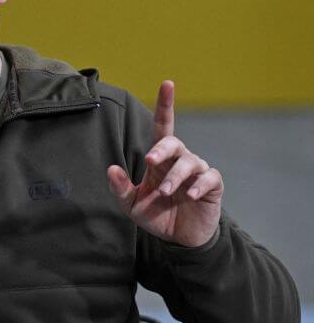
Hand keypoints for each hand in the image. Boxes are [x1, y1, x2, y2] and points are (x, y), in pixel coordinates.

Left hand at [106, 81, 222, 246]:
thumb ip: (120, 188)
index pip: (162, 127)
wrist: (180, 238)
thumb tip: (111, 168)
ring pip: (190, 162)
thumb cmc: (156, 215)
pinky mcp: (212, 186)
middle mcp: (179, 161)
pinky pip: (209, 178)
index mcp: (160, 160)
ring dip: (176, 176)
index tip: (167, 83)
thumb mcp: (132, 205)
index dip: (165, 106)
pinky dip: (199, 184)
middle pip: (173, 142)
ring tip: (166, 193)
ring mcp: (197, 172)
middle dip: (162, 149)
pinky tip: (190, 195)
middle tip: (151, 161)